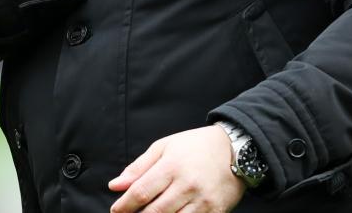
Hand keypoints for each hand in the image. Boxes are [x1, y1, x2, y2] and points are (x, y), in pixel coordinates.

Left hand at [108, 125, 246, 212]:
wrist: (236, 150)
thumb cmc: (195, 147)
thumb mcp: (164, 147)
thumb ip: (139, 167)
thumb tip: (115, 185)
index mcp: (172, 165)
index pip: (141, 191)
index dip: (124, 205)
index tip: (116, 210)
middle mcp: (187, 185)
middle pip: (154, 212)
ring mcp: (202, 201)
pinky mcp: (214, 212)